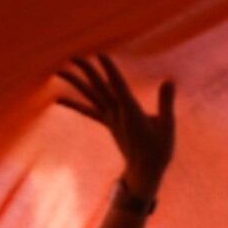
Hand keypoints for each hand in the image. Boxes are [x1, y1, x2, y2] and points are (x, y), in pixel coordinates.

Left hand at [55, 53, 175, 198]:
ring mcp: (110, 119)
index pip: (119, 87)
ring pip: (91, 97)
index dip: (110, 71)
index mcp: (132, 113)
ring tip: (59, 71)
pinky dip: (73, 104)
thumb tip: (169, 80)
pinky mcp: (108, 123)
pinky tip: (58, 98)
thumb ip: (166, 103)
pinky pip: (88, 111)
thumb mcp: (168, 127)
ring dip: (75, 84)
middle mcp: (117, 114)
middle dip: (88, 72)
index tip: (101, 55)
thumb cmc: (159, 150)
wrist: (145, 172)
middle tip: (74, 57)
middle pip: (100, 89)